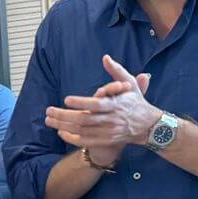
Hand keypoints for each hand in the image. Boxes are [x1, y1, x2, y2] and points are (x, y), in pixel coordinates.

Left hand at [46, 55, 160, 156]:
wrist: (148, 126)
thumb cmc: (136, 102)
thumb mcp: (130, 84)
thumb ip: (117, 71)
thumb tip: (105, 57)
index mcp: (117, 105)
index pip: (97, 104)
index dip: (81, 103)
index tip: (66, 99)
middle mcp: (112, 119)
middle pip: (85, 119)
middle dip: (64, 115)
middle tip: (49, 111)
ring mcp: (108, 132)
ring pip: (82, 130)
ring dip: (63, 126)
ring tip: (49, 120)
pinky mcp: (106, 141)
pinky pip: (85, 141)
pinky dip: (71, 138)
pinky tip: (60, 132)